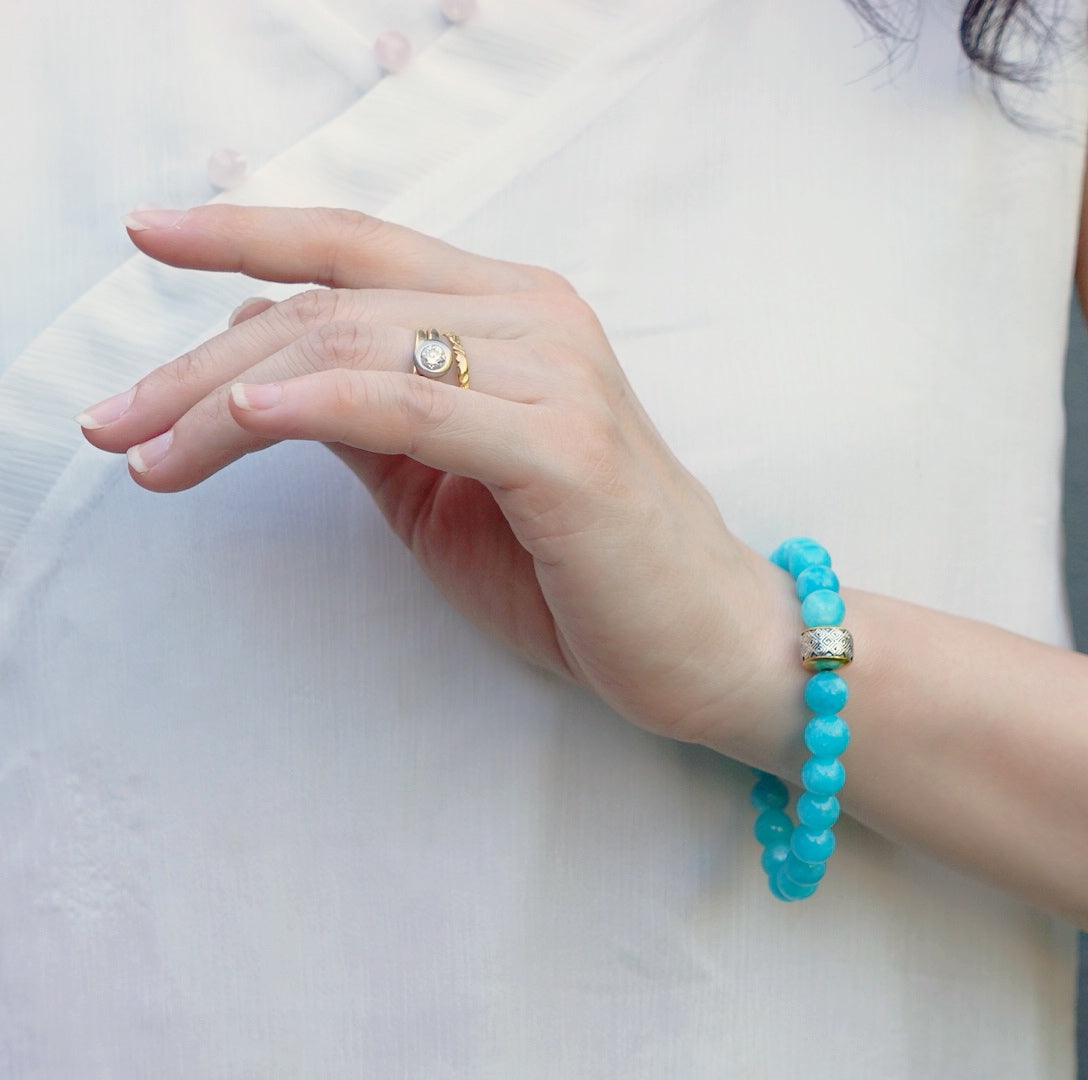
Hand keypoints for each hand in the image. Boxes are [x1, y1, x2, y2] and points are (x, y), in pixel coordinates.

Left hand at [79, 206, 791, 751]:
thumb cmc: (581, 572)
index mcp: (512, 312)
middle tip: (114, 420)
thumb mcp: (447, 485)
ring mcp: (555, 373)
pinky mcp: (562, 446)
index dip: (248, 235)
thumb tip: (270, 377)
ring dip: (227, 397)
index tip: (151, 239)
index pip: (358, 249)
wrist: (707, 643)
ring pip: (354, 350)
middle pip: (332, 305)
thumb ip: (373, 418)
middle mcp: (535, 316)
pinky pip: (413, 405)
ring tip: (145, 450)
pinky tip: (242, 419)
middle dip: (199, 361)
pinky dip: (319, 407)